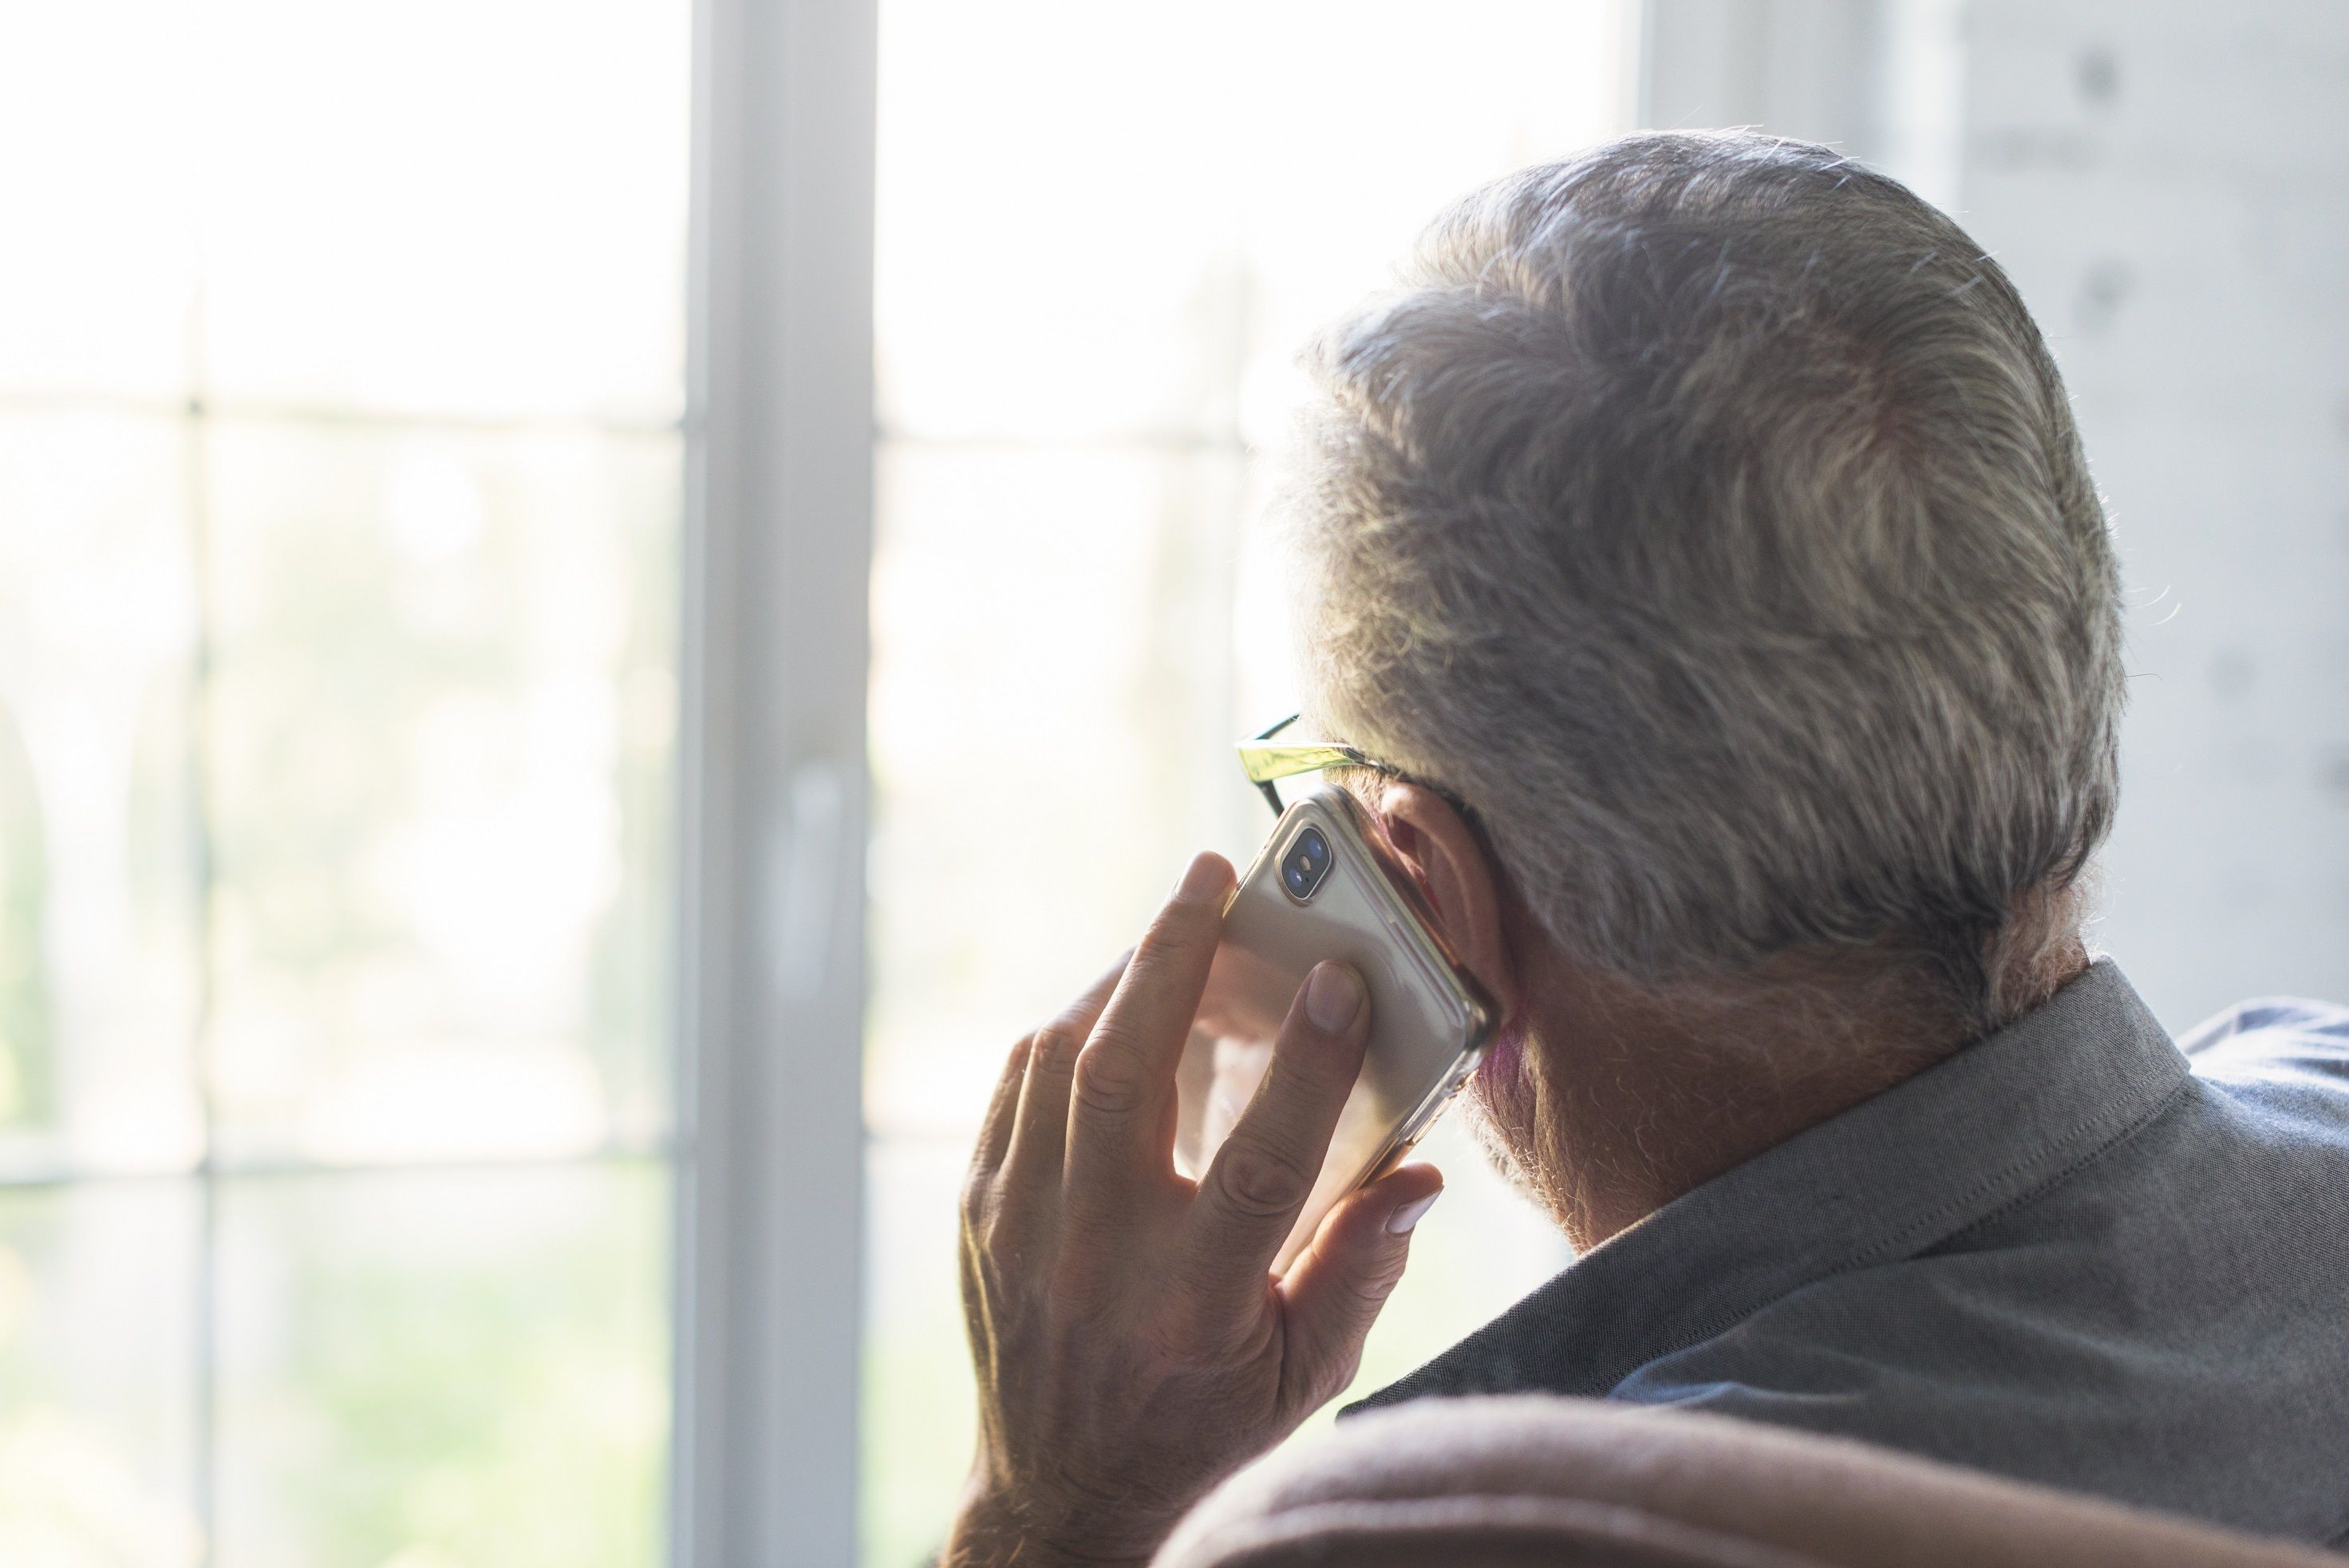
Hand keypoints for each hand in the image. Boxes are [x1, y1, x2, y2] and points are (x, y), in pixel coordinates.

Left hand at [943, 852, 1445, 1567]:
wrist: (1060, 1493)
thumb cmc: (1201, 1424)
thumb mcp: (1305, 1375)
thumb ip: (1362, 1270)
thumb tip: (1418, 1174)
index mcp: (1195, 1307)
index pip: (1260, 1165)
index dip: (1306, 1064)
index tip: (1339, 977)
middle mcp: (1097, 1262)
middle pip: (1125, 1075)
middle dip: (1172, 956)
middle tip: (1215, 875)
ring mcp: (1022, 1232)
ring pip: (1059, 1064)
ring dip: (1119, 979)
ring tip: (1174, 927)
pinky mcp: (980, 1213)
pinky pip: (1018, 1089)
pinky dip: (1068, 1032)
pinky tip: (1113, 1004)